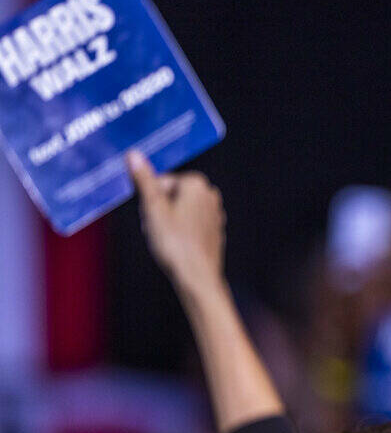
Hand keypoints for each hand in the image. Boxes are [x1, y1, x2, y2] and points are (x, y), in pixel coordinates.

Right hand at [127, 151, 224, 292]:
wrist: (197, 277)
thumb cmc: (175, 243)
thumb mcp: (153, 208)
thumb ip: (144, 180)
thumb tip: (134, 155)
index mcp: (196, 183)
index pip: (159, 183)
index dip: (149, 201)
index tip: (150, 217)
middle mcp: (210, 195)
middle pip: (169, 196)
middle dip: (158, 212)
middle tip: (157, 231)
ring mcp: (214, 213)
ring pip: (177, 212)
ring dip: (166, 224)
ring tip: (166, 241)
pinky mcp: (213, 231)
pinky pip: (188, 227)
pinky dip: (179, 234)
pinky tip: (177, 248)